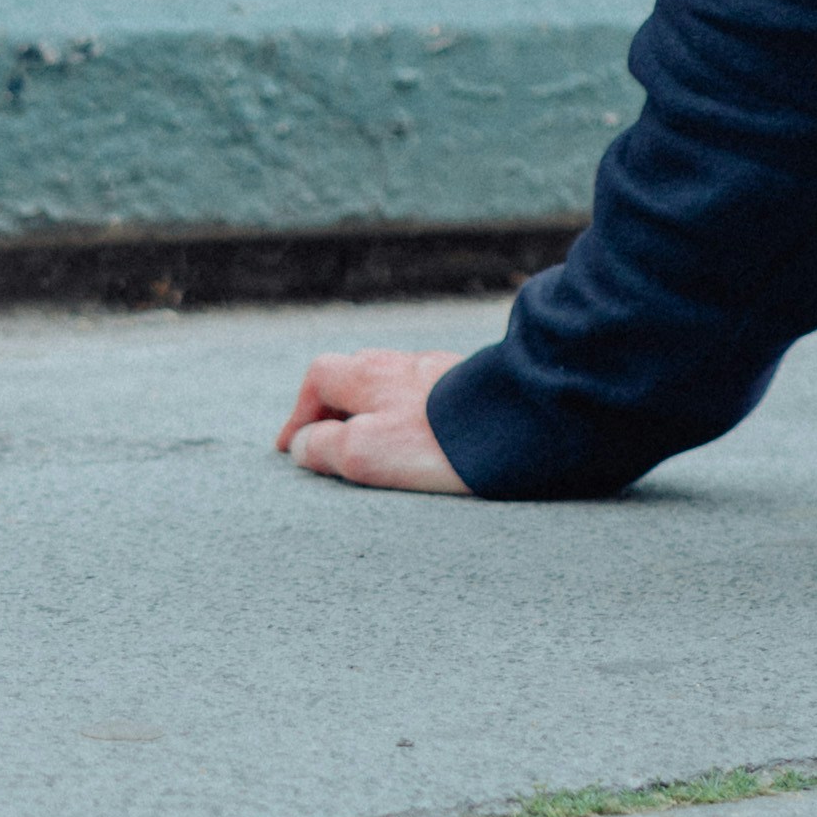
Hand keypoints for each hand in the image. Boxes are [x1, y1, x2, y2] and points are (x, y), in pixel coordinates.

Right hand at [276, 346, 470, 494]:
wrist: (522, 423)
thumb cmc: (439, 441)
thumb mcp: (365, 453)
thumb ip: (325, 448)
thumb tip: (304, 445)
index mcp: (369, 374)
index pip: (318, 378)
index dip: (301, 412)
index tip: (294, 444)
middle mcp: (404, 363)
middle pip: (356, 375)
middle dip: (337, 406)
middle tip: (332, 440)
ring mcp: (442, 371)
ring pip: (395, 383)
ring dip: (377, 409)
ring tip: (378, 442)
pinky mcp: (474, 386)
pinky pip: (430, 395)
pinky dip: (413, 412)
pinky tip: (428, 437)